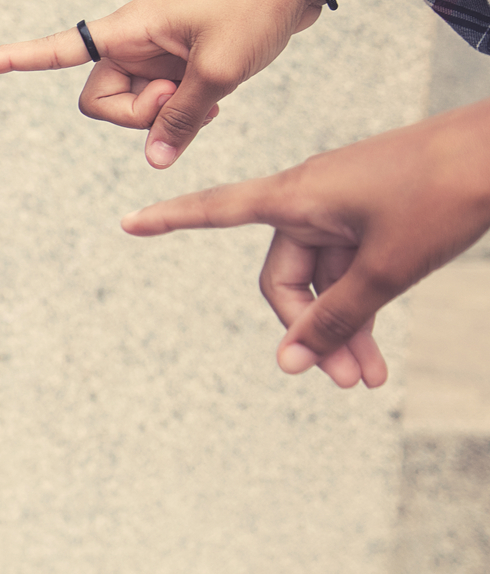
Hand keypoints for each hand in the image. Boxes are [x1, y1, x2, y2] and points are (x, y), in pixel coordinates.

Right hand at [0, 0, 473, 168]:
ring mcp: (153, 52)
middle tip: (187, 98)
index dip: (13, 59)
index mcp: (128, 30)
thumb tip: (154, 159)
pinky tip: (217, 96)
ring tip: (213, 93)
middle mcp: (132, 41)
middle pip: (103, 102)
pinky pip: (162, 101)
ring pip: (135, 107)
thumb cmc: (255, 10)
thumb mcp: (219, 72)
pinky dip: (184, 108)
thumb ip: (182, 118)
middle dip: (139, 116)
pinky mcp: (175, 60)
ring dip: (168, 113)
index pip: (57, 48)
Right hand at [122, 100, 489, 386]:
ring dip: (345, 329)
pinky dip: (365, 306)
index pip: (215, 209)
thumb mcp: (388, 267)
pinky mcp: (377, 213)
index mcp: (298, 196)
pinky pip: (355, 267)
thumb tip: (296, 361)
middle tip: (340, 382)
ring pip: (328, 280)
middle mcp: (312, 199)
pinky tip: (377, 349)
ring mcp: (347, 206)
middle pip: (287, 276)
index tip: (128, 224)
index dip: (170, 221)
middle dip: (309, 331)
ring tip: (368, 379)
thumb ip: (338, 317)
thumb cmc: (446, 191)